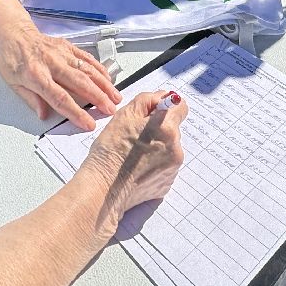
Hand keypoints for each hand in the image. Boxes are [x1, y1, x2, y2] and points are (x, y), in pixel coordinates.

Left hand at [0, 5, 119, 130]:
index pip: (59, 97)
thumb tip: (44, 115)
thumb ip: (31, 99)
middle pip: (79, 83)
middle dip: (98, 98)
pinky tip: (108, 78)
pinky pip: (86, 57)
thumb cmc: (10, 59)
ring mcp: (61, 52)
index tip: (89, 123)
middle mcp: (51, 63)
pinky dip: (99, 68)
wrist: (12, 32)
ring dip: (104, 84)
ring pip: (87, 69)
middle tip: (110, 111)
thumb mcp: (12, 83)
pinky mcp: (67, 46)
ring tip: (115, 97)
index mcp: (35, 75)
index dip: (76, 112)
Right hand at [81, 91, 187, 233]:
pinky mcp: (166, 184)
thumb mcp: (125, 114)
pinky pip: (164, 167)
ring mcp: (172, 169)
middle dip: (158, 129)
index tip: (155, 112)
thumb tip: (163, 96)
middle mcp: (175, 149)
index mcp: (167, 128)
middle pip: (173, 129)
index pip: (181, 106)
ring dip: (157, 147)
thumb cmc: (111, 150)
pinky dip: (154, 165)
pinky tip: (137, 168)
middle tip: (135, 136)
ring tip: (134, 154)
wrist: (104, 188)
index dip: (167, 106)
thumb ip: (148, 100)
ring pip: (169, 149)